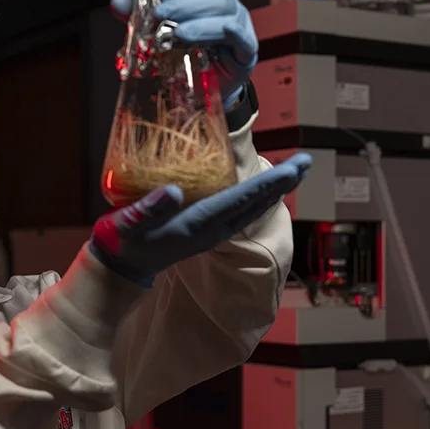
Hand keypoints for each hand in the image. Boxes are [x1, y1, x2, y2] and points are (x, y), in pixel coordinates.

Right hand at [90, 154, 310, 285]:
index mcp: (197, 224)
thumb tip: (174, 190)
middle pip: (256, 204)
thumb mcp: (128, 223)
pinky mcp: (208, 231)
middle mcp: (212, 230)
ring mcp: (212, 233)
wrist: (122, 267)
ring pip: (253, 209)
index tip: (292, 169)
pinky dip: (258, 197)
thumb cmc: (123, 240)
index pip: (241, 200)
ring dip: (276, 190)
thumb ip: (148, 209)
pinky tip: (266, 188)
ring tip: (295, 171)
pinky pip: (242, 212)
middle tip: (307, 161)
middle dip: (282, 183)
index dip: (268, 183)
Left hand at [110, 0, 257, 108]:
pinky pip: (244, 40)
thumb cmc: (183, 57)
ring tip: (177, 33)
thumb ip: (140, 16)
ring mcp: (242, 31)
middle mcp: (232, 10)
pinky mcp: (246, 56)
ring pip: (227, 16)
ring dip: (199, 22)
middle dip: (186, 4)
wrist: (199, 94)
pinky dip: (231, 33)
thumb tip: (116, 2)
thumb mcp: (160, 33)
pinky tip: (218, 33)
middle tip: (161, 15)